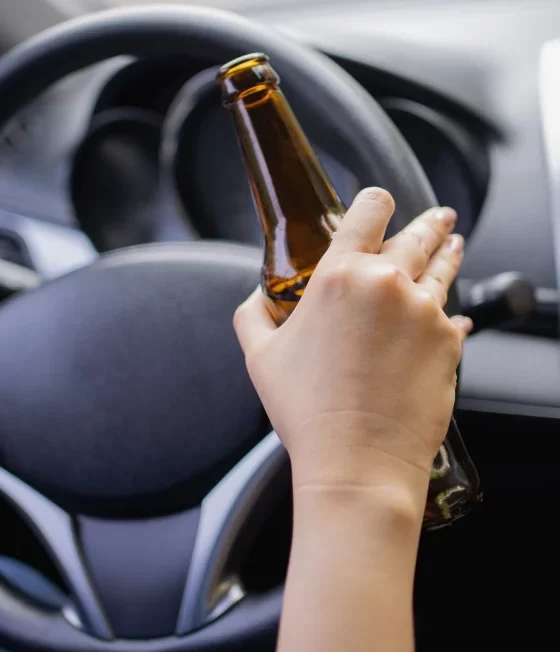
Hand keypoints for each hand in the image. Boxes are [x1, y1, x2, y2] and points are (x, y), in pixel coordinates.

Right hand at [234, 188, 470, 494]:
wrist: (358, 460)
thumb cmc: (307, 410)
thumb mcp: (260, 356)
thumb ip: (252, 314)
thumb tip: (255, 298)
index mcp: (340, 276)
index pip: (369, 211)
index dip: (375, 200)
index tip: (380, 203)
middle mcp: (388, 283)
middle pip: (419, 233)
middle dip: (428, 223)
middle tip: (437, 220)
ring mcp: (425, 311)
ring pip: (444, 266)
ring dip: (449, 250)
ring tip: (454, 243)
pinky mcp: (450, 341)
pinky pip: (455, 315)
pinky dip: (450, 312)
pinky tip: (453, 314)